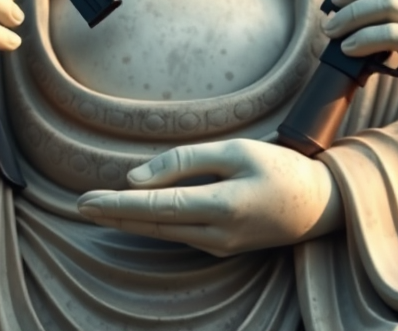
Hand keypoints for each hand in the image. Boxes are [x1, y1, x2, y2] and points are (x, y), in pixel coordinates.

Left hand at [76, 138, 342, 255]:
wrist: (319, 205)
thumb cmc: (279, 168)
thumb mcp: (235, 151)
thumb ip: (185, 161)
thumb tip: (137, 178)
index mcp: (220, 207)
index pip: (155, 208)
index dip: (117, 205)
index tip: (85, 202)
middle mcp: (215, 234)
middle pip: (152, 225)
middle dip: (114, 216)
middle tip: (78, 206)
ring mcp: (218, 245)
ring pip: (162, 232)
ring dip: (129, 221)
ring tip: (98, 209)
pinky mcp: (222, 246)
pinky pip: (178, 233)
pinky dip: (152, 222)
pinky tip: (136, 213)